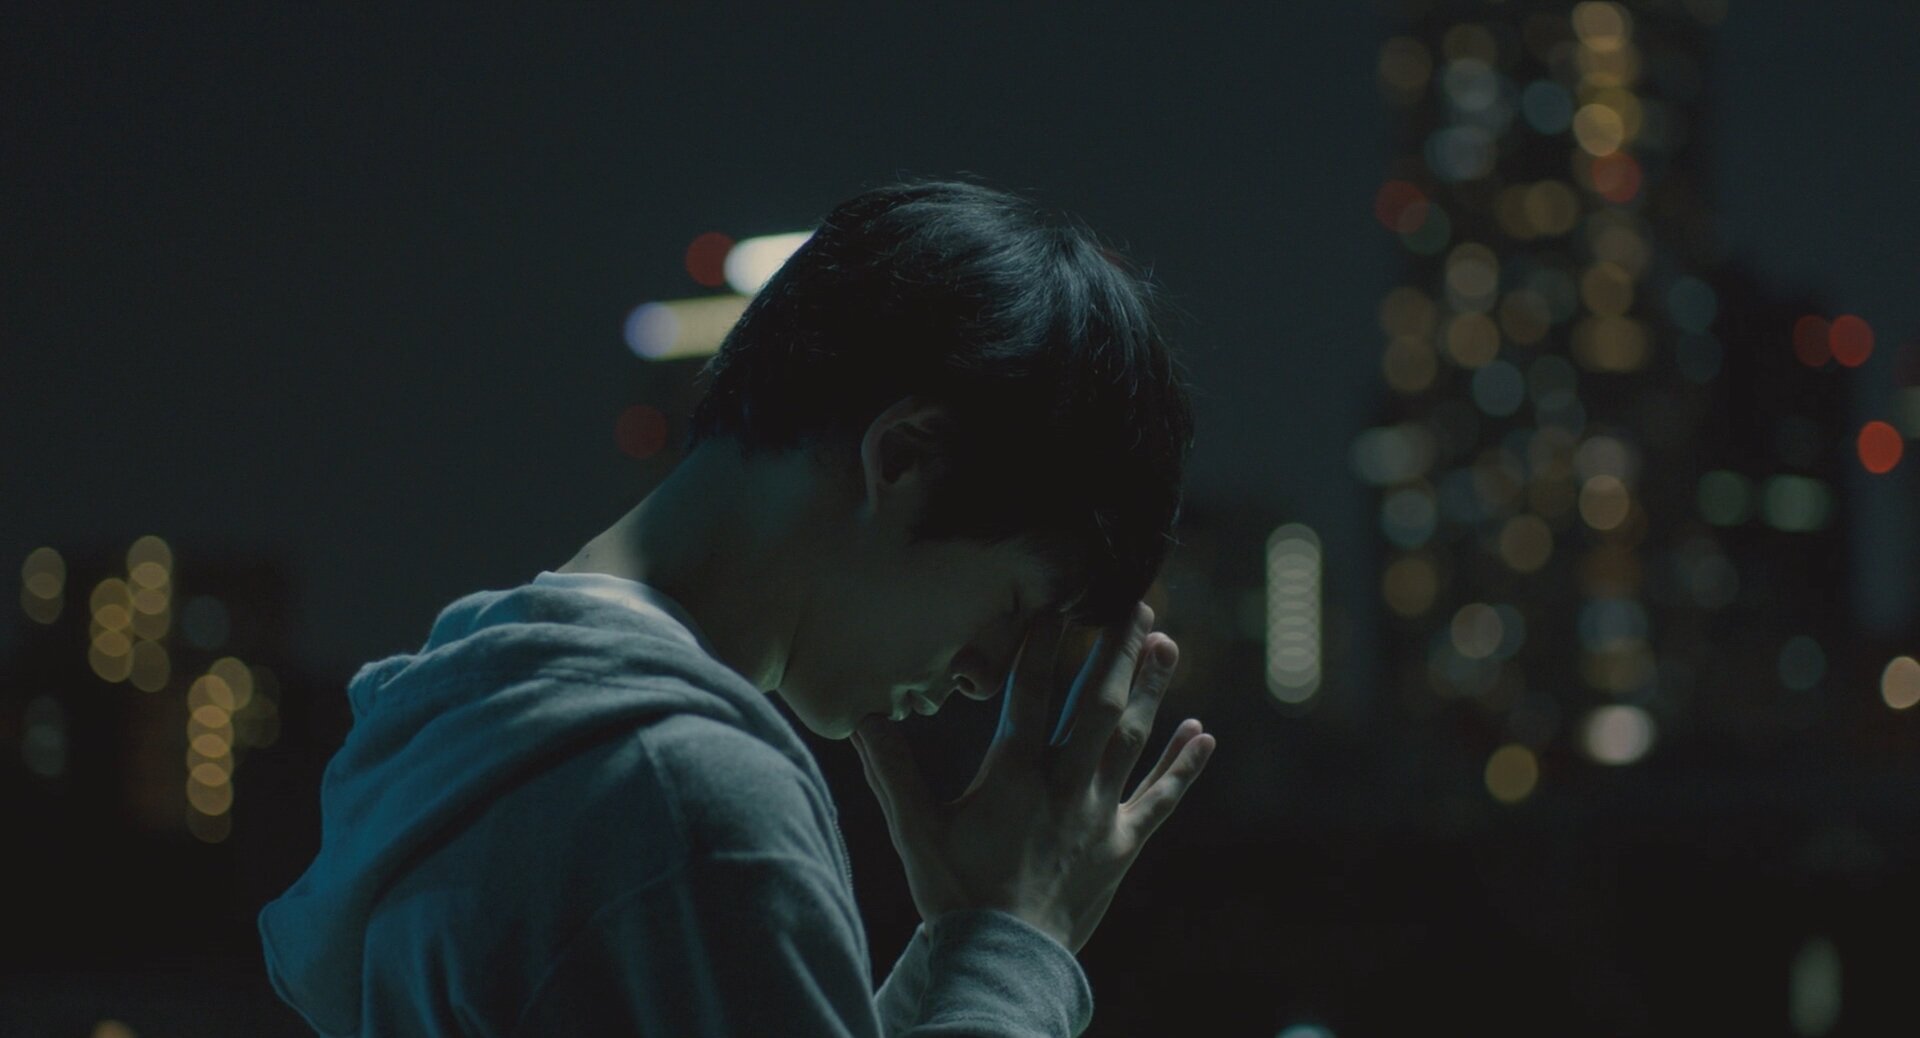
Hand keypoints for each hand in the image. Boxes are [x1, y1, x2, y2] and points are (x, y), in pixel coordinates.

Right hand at [850, 601, 1214, 954]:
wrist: (1003, 962)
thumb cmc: (954, 896)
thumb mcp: (914, 831)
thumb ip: (891, 772)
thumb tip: (861, 720)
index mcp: (1012, 776)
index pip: (1030, 695)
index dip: (1042, 645)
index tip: (1057, 603)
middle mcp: (1062, 786)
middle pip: (1095, 706)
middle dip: (1115, 651)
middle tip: (1137, 603)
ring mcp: (1097, 815)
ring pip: (1131, 740)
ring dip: (1151, 690)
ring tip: (1167, 643)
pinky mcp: (1121, 845)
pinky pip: (1160, 799)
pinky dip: (1182, 766)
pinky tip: (1203, 732)